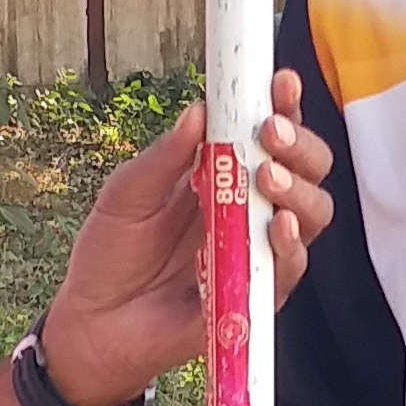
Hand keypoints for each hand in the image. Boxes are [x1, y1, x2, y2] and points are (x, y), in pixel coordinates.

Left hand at [33, 70, 341, 405]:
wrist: (93, 323)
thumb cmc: (111, 255)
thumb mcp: (127, 195)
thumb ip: (164, 158)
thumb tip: (199, 109)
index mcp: (225, 176)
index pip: (270, 136)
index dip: (284, 106)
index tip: (280, 82)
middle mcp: (252, 210)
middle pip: (307, 170)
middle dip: (299, 144)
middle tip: (271, 131)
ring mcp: (259, 252)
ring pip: (312, 214)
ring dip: (299, 188)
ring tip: (269, 173)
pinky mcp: (257, 295)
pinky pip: (289, 268)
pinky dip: (290, 244)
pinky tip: (277, 224)